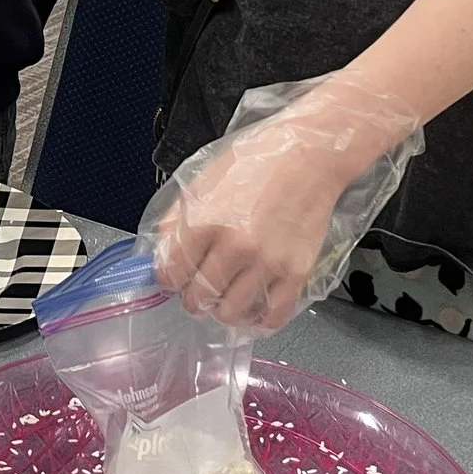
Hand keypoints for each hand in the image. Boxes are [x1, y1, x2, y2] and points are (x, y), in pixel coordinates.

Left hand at [149, 133, 353, 333]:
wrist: (310, 154)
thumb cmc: (260, 159)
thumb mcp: (205, 178)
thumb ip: (179, 215)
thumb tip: (162, 245)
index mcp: (205, 221)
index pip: (171, 272)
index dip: (168, 278)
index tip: (173, 277)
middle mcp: (234, 246)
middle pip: (198, 298)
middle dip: (193, 298)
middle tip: (198, 290)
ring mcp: (267, 263)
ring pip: (231, 313)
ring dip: (223, 310)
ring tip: (226, 298)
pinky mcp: (296, 272)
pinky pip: (272, 315)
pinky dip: (259, 320)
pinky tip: (254, 309)